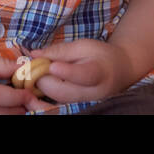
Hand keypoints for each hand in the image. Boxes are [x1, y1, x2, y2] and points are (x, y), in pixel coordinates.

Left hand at [17, 40, 134, 112]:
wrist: (119, 72)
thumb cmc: (100, 55)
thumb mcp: (84, 46)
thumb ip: (59, 51)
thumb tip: (34, 54)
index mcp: (98, 72)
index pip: (84, 75)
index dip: (67, 72)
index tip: (53, 66)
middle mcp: (92, 93)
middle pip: (63, 91)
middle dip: (44, 78)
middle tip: (35, 64)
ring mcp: (84, 103)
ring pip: (57, 100)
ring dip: (42, 86)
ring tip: (38, 72)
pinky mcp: (76, 107)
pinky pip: (57, 104)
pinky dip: (45, 95)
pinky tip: (41, 85)